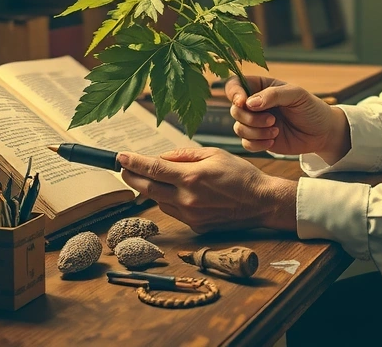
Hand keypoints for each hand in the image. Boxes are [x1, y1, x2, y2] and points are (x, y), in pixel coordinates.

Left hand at [118, 147, 296, 233]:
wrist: (261, 202)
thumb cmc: (241, 175)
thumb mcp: (215, 154)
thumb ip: (185, 155)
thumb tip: (162, 157)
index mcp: (191, 177)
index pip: (153, 169)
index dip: (133, 163)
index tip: (120, 157)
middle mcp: (187, 199)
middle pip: (147, 188)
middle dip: (132, 177)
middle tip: (123, 169)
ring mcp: (190, 215)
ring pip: (158, 201)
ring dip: (151, 189)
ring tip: (152, 177)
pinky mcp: (195, 227)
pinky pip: (173, 211)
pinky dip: (168, 200)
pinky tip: (176, 192)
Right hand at [225, 76, 350, 160]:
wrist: (322, 133)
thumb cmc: (311, 108)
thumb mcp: (296, 95)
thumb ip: (273, 95)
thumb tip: (249, 103)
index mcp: (261, 87)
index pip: (235, 84)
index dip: (234, 93)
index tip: (243, 102)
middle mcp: (255, 104)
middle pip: (235, 110)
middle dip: (251, 118)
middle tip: (272, 120)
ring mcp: (256, 122)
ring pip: (239, 128)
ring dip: (256, 132)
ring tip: (276, 130)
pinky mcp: (259, 139)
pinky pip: (245, 143)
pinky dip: (257, 144)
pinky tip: (273, 141)